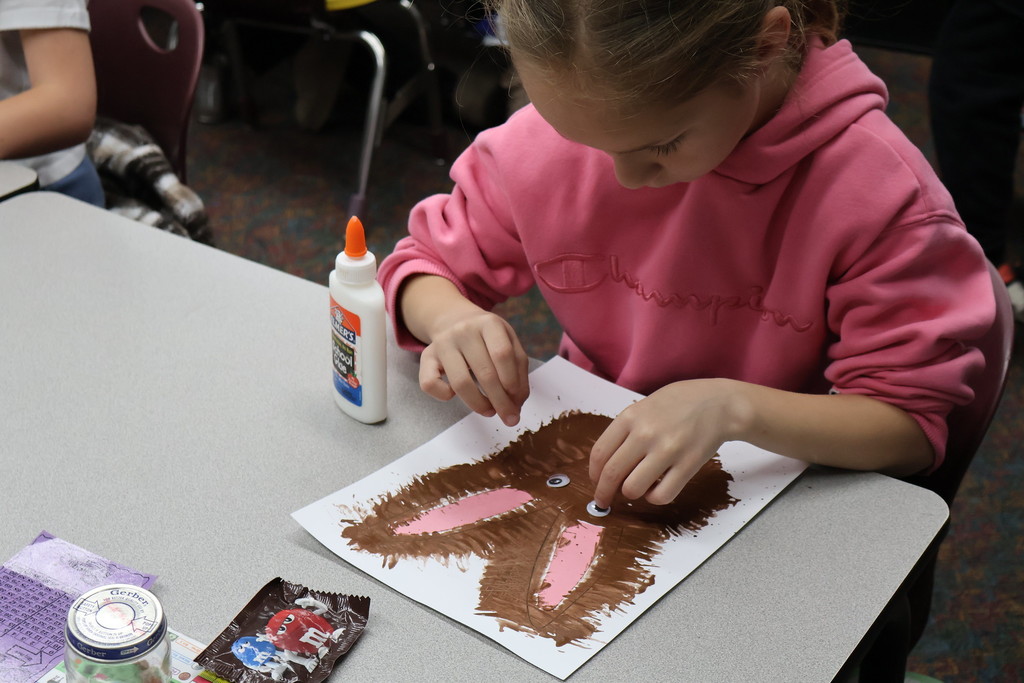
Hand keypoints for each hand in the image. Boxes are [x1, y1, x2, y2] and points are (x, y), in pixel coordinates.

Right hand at [419, 307, 529, 425]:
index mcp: (489, 323)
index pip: (502, 354)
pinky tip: (456, 394)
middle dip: (500, 401)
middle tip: (509, 418)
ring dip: (478, 404)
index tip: (517, 400)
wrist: (455, 320)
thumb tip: (516, 404)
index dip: (512, 381)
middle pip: (484, 372)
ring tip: (489, 411)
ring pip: (460, 383)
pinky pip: (430, 384)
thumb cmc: (488, 338)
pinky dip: (444, 396)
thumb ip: (518, 370)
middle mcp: (464, 330)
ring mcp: (443, 343)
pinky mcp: (426, 356)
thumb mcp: (509, 342)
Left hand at [589, 379, 748, 506]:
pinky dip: (654, 498)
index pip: (600, 453)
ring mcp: (667, 450)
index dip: (594, 474)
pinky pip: (661, 495)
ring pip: (633, 489)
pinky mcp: (687, 466)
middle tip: (604, 500)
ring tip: (638, 487)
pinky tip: (656, 488)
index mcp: (630, 417)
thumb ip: (626, 430)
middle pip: (612, 474)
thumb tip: (606, 463)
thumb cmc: (681, 403)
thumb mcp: (645, 405)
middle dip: (603, 493)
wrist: (720, 403)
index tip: (596, 482)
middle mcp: (645, 433)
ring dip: (631, 493)